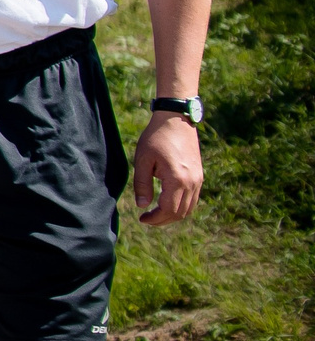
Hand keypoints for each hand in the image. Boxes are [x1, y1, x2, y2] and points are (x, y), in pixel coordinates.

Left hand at [130, 111, 203, 225]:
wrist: (176, 120)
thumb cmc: (156, 138)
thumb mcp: (143, 160)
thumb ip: (142, 185)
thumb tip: (142, 206)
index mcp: (178, 179)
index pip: (168, 210)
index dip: (155, 218)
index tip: (142, 218)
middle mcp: (192, 182)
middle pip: (180, 212)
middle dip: (163, 220)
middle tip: (147, 219)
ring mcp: (198, 179)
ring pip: (189, 208)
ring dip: (173, 215)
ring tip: (156, 214)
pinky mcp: (199, 176)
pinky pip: (193, 199)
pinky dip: (181, 206)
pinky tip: (167, 203)